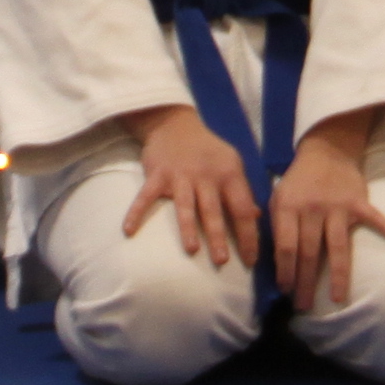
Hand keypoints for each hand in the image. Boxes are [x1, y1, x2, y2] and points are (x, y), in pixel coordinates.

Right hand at [124, 106, 263, 270]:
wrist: (175, 123)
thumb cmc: (208, 151)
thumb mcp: (231, 164)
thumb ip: (241, 191)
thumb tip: (255, 216)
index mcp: (229, 174)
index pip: (242, 208)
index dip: (248, 235)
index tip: (251, 260)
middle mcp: (205, 175)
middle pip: (213, 210)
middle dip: (218, 237)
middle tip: (222, 261)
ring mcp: (180, 175)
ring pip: (185, 206)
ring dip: (188, 228)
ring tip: (191, 250)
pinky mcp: (157, 174)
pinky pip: (145, 196)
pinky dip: (136, 212)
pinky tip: (129, 230)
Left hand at [272, 126, 384, 309]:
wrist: (326, 151)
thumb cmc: (298, 181)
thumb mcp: (277, 197)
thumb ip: (272, 225)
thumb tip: (262, 257)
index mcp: (289, 208)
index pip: (286, 246)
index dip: (285, 271)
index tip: (285, 290)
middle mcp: (313, 209)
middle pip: (310, 253)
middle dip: (306, 282)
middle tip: (303, 306)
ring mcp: (338, 207)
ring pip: (338, 247)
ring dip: (338, 276)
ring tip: (338, 299)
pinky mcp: (359, 203)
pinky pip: (376, 219)